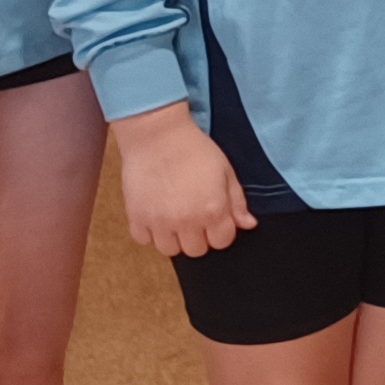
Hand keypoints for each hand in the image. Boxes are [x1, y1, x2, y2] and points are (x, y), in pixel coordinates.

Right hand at [117, 102, 253, 258]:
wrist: (157, 134)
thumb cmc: (193, 148)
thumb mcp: (225, 171)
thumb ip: (237, 201)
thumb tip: (248, 224)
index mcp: (212, 210)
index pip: (222, 242)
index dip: (220, 231)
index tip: (214, 218)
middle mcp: (187, 221)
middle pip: (196, 250)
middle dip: (198, 236)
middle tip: (193, 216)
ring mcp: (159, 221)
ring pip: (169, 250)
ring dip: (174, 237)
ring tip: (173, 217)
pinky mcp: (136, 216)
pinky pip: (143, 239)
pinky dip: (149, 232)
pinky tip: (155, 215)